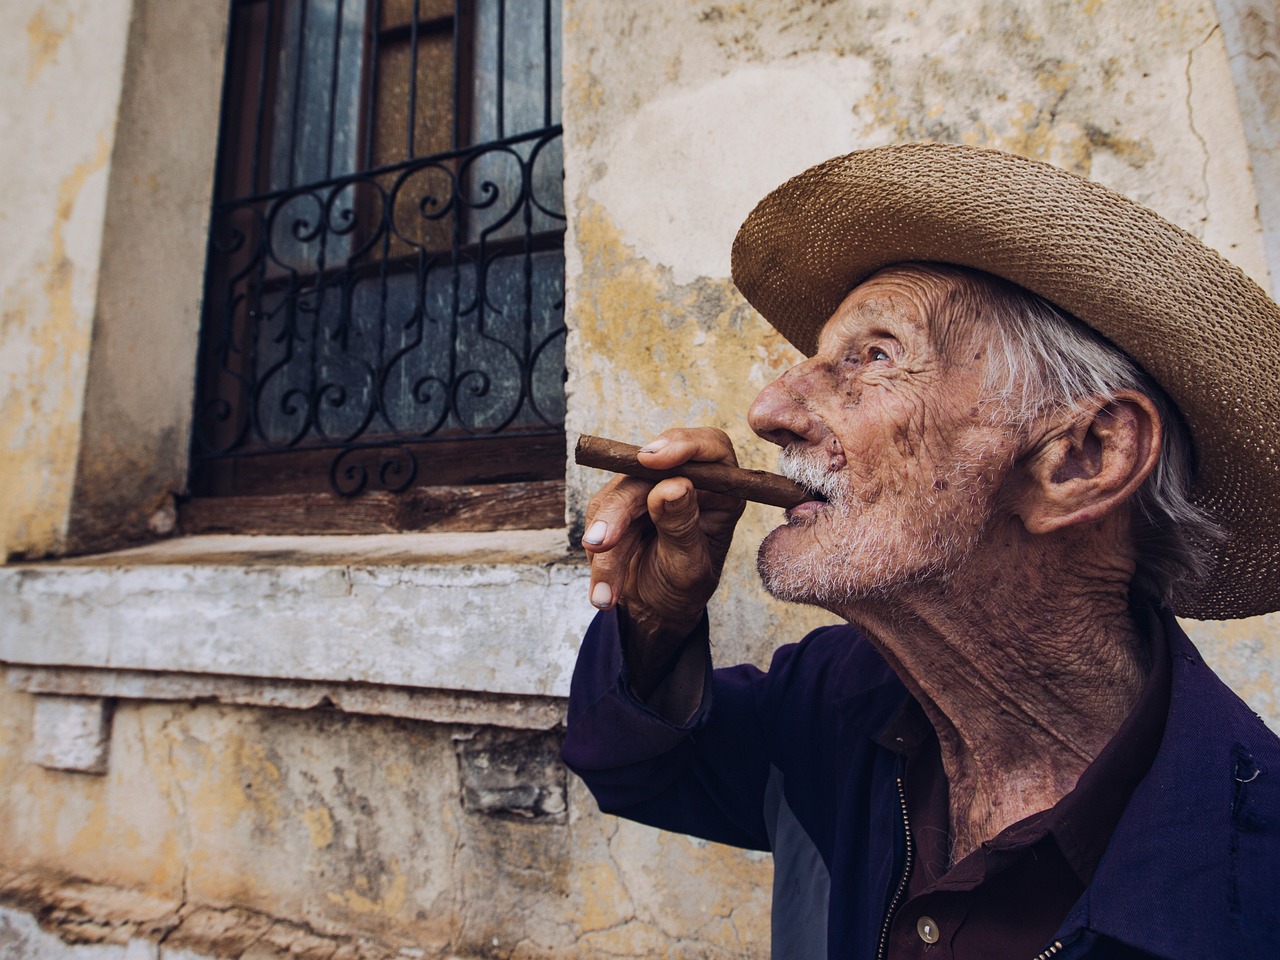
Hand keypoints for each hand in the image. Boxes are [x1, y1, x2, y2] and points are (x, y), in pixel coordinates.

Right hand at [581, 428, 745, 690]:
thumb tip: (671, 485)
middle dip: (620, 511)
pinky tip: (603, 590)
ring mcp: (648, 490)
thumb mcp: (689, 567)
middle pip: (647, 473)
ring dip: (605, 545)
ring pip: (616, 497)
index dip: (682, 445)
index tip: (651, 458)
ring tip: (606, 594)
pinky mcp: (619, 503)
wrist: (656, 609)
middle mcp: (685, 481)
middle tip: (603, 544)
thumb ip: (682, 526)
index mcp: (720, 490)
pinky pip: (599, 518)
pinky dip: (599, 558)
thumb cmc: (684, 588)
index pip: (708, 447)